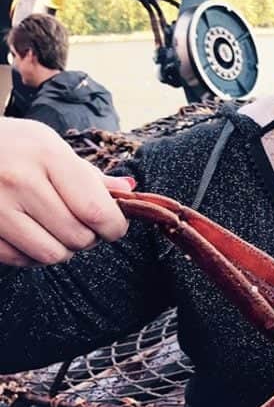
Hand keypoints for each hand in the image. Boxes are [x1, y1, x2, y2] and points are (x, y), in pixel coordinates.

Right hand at [0, 118, 132, 266]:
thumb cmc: (12, 147)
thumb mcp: (49, 146)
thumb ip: (88, 174)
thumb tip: (128, 191)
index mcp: (46, 154)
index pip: (96, 209)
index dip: (114, 227)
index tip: (114, 226)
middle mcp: (20, 180)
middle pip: (78, 236)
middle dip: (89, 238)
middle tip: (83, 226)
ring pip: (52, 255)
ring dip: (63, 249)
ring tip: (57, 231)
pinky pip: (21, 260)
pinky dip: (33, 256)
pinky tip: (31, 235)